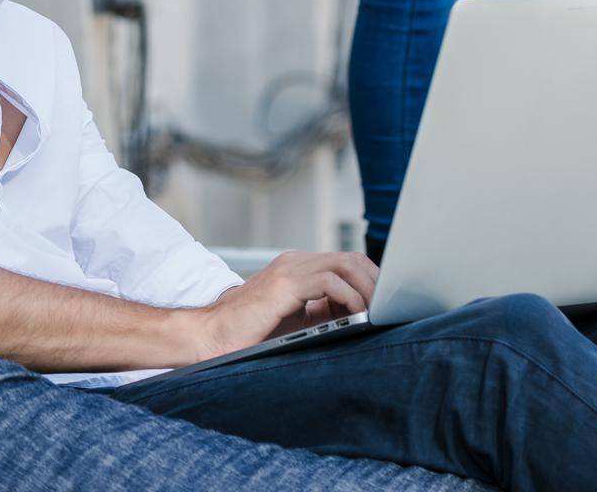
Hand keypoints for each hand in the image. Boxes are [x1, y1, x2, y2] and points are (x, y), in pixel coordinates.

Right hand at [183, 250, 378, 362]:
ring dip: (367, 287)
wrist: (208, 337)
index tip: (384, 301)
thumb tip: (358, 317)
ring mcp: (290, 270)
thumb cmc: (249, 334)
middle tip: (388, 306)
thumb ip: (322, 312)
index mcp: (298, 268)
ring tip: (376, 311)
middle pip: (350, 258)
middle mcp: (296, 262)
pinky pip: (329, 281)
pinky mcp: (284, 285)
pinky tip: (356, 315)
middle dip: (375, 280)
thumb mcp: (295, 321)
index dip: (369, 278)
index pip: (345, 261)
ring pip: (344, 264)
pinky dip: (349, 296)